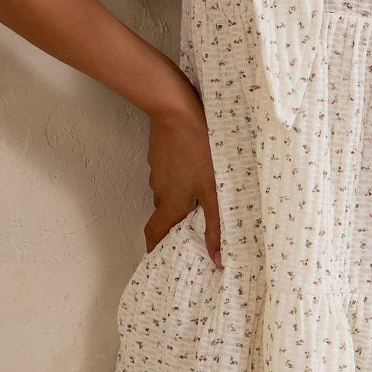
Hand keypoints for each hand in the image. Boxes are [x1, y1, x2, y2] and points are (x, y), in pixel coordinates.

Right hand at [144, 79, 221, 266]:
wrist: (177, 112)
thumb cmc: (199, 151)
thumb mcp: (213, 191)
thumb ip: (216, 226)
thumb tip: (217, 260)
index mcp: (170, 204)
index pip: (153, 233)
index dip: (153, 247)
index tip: (157, 256)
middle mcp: (159, 190)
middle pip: (164, 212)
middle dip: (176, 220)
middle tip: (194, 221)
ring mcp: (158, 170)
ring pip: (169, 189)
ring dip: (181, 193)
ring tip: (203, 189)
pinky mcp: (160, 154)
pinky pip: (170, 171)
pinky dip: (181, 174)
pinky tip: (197, 164)